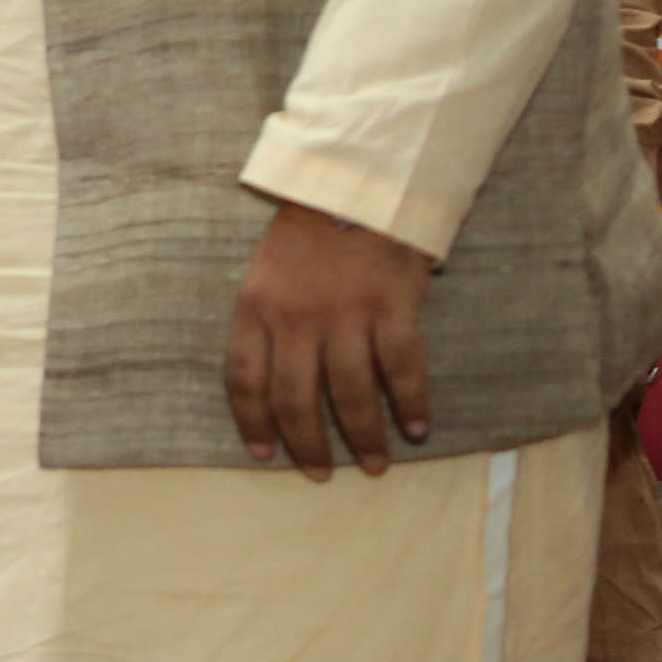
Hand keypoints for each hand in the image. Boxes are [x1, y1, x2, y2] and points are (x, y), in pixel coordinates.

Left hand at [224, 202, 434, 479]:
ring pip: (349, 394)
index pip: (244, 381)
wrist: (360, 187)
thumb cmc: (309, 237)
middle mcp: (295, 317)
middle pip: (295, 399)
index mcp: (254, 307)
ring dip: (364, 437)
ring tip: (374, 465)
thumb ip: (264, 324)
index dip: (252, 423)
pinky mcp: (393, 308)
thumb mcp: (264, 274)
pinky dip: (411, 404)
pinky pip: (401, 370)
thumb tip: (269, 388)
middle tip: (320, 475)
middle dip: (308, 446)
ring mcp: (345, 314)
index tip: (263, 454)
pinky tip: (417, 429)